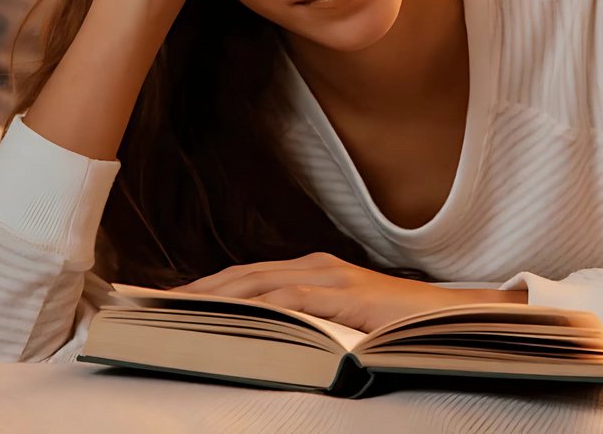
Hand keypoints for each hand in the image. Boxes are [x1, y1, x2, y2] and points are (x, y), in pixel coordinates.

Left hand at [170, 253, 527, 331]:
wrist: (451, 316)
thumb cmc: (400, 323)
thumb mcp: (346, 319)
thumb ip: (311, 319)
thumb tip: (272, 337)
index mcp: (315, 269)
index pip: (247, 276)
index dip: (205, 286)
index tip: (166, 300)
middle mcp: (317, 265)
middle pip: (240, 276)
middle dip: (194, 290)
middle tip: (151, 304)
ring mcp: (330, 277)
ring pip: (256, 284)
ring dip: (212, 296)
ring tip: (174, 310)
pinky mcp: (344, 295)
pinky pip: (289, 299)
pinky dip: (253, 306)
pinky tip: (228, 315)